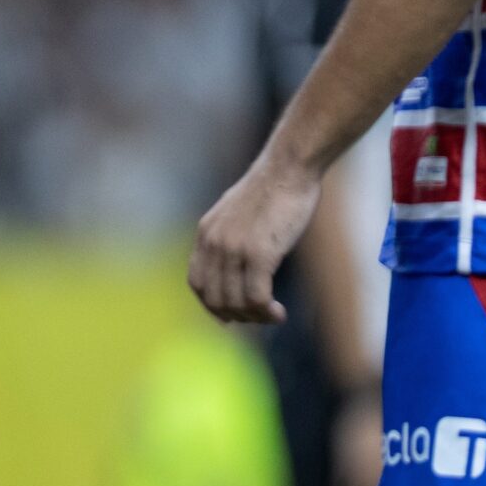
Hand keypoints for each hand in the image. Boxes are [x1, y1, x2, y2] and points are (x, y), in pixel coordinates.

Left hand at [188, 152, 322, 324]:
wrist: (289, 168)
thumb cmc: (273, 188)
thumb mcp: (238, 213)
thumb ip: (230, 236)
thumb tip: (236, 261)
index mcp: (206, 233)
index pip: (197, 282)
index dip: (211, 305)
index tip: (229, 317)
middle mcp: (214, 243)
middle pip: (214, 298)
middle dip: (236, 315)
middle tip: (259, 317)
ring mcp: (234, 249)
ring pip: (235, 302)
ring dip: (254, 317)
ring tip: (272, 316)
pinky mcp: (259, 253)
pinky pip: (256, 297)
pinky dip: (266, 311)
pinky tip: (278, 311)